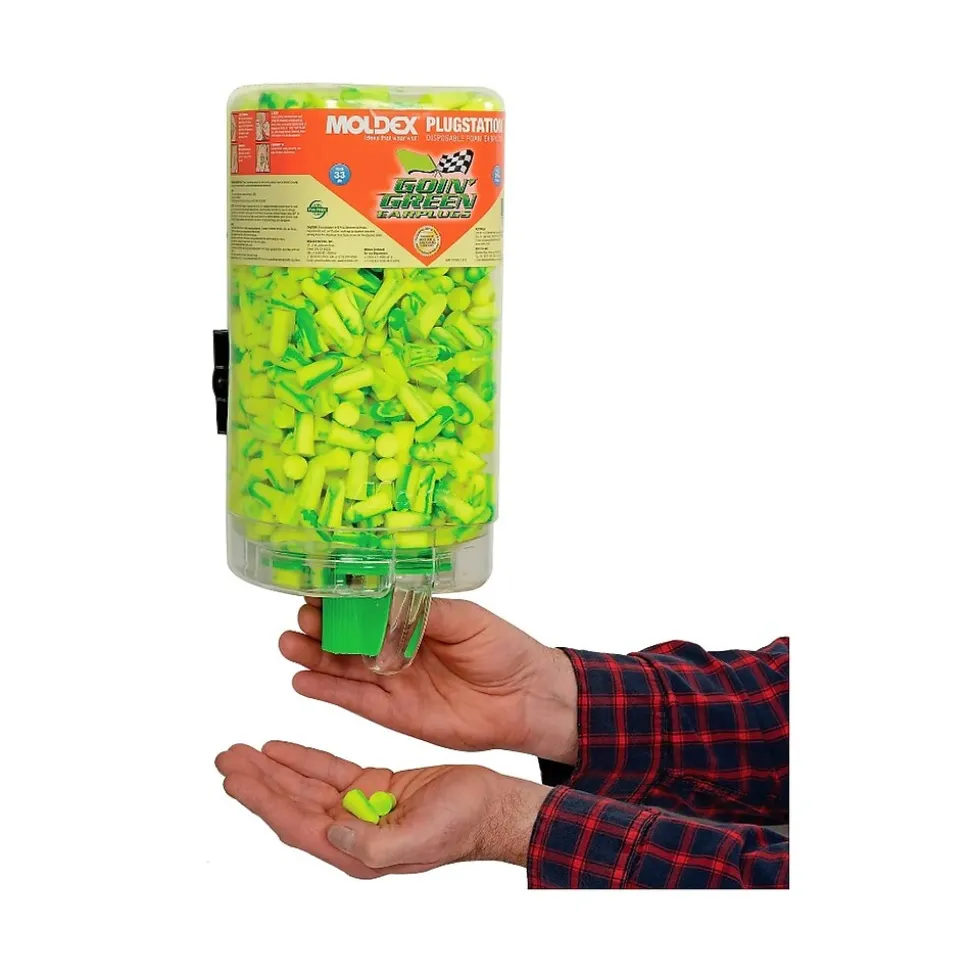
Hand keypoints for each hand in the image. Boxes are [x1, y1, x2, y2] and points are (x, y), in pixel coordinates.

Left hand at [215, 741, 549, 877]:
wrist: (493, 806)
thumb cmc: (464, 826)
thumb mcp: (420, 838)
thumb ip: (373, 843)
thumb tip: (332, 832)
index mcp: (358, 850)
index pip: (296, 825)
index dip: (263, 801)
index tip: (234, 778)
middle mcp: (352, 831)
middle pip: (292, 804)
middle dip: (257, 781)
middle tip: (226, 757)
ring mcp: (361, 808)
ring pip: (306, 786)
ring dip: (274, 769)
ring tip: (242, 751)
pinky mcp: (374, 786)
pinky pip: (330, 771)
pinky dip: (304, 759)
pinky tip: (281, 748)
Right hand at [279, 597, 577, 763]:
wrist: (526, 698)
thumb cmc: (502, 649)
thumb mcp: (464, 619)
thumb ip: (422, 611)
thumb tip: (382, 595)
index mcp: (411, 617)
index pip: (365, 605)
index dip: (339, 598)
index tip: (315, 587)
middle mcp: (394, 647)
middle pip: (345, 636)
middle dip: (319, 626)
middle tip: (301, 617)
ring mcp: (390, 680)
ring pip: (341, 667)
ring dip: (312, 656)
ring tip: (288, 645)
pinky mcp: (392, 713)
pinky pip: (353, 700)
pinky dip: (326, 691)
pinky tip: (301, 680)